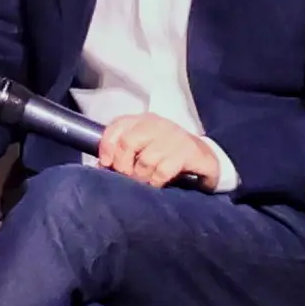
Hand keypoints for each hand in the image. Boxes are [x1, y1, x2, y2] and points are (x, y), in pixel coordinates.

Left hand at [89, 114, 232, 193]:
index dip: (106, 146)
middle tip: (126, 178)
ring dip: (140, 177)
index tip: (105, 164)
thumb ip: (123, 153)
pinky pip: (162, 171)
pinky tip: (157, 184)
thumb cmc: (167, 153)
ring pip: (145, 160)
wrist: (204, 157)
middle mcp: (157, 124)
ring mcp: (173, 136)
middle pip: (128, 142)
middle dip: (122, 165)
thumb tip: (100, 168)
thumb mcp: (144, 147)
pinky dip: (155, 182)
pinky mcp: (187, 152)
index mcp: (143, 121)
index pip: (117, 126)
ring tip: (143, 183)